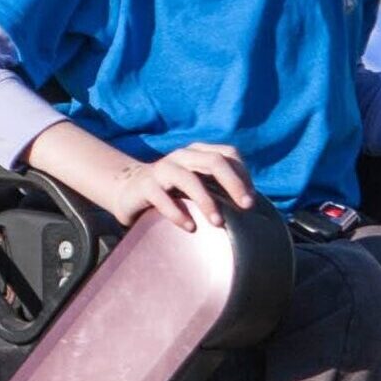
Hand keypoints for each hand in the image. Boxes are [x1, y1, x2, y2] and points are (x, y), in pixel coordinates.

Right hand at [99, 144, 255, 230]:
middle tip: (246, 207)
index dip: (243, 175)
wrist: (129, 191)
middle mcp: (183, 156)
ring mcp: (163, 169)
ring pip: (189, 178)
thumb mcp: (197, 185)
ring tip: (218, 223)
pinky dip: (178, 213)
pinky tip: (190, 228)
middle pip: (214, 161)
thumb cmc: (173, 191)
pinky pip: (162, 197)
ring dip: (207, 201)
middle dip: (233, 184)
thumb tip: (251, 209)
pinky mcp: (145, 185)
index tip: (251, 200)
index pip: (228, 154)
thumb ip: (219, 189)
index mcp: (199, 152)